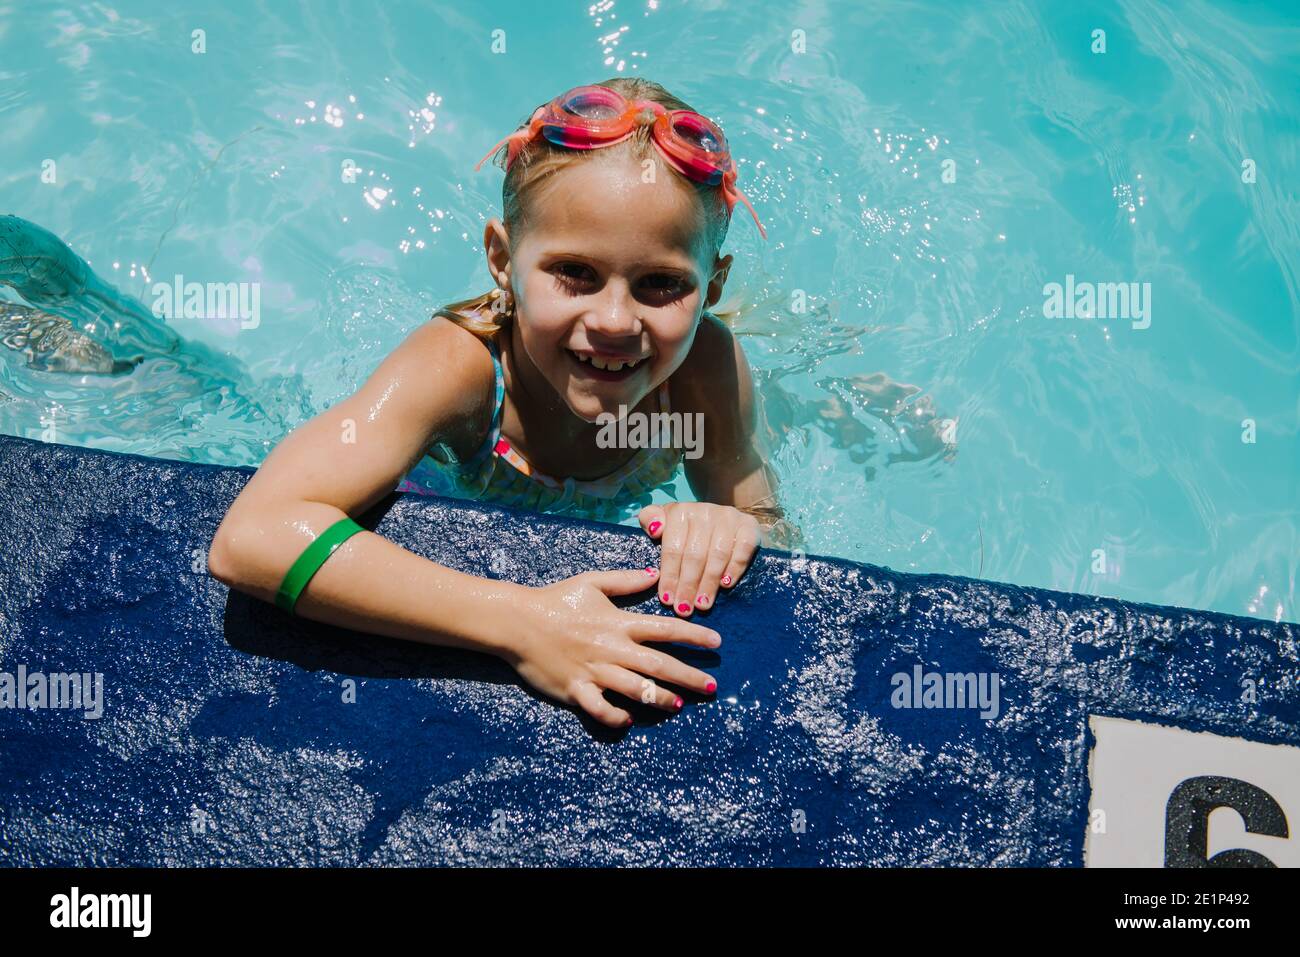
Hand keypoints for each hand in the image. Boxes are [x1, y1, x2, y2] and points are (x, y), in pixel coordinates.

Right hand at [499, 568, 720, 727]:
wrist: (516, 621)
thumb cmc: (555, 600)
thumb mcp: (591, 582)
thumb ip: (625, 580)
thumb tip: (654, 573)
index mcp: (618, 622)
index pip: (665, 629)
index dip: (694, 635)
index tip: (717, 644)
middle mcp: (611, 648)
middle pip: (658, 664)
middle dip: (689, 677)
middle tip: (712, 688)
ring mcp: (594, 671)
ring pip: (635, 689)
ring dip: (660, 698)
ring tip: (678, 705)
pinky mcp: (575, 689)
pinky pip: (600, 709)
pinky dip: (615, 716)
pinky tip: (628, 719)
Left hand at [638, 502, 759, 617]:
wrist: (723, 519)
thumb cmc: (687, 528)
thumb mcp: (665, 520)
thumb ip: (651, 519)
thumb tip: (655, 530)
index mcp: (680, 511)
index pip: (672, 548)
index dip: (669, 576)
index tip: (667, 599)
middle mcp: (704, 511)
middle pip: (695, 554)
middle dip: (688, 585)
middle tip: (684, 609)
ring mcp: (728, 517)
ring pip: (717, 554)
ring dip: (709, 583)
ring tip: (702, 604)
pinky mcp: (748, 525)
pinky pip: (743, 548)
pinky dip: (735, 567)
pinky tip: (726, 585)